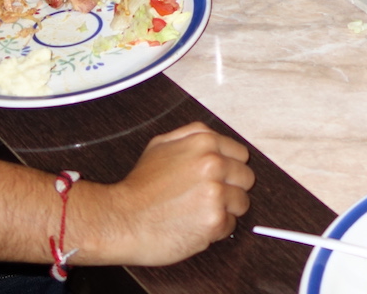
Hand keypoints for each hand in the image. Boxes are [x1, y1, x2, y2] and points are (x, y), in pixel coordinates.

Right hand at [81, 123, 253, 265]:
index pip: (241, 154)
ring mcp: (216, 193)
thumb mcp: (160, 145)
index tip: (218, 178)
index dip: (229, 168)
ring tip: (198, 212)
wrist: (120, 220)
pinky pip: (230, 226)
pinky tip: (194, 225)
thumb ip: (190, 136)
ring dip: (225, 210)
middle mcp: (213, 164)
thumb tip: (214, 139)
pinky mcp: (215, 220)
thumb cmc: (139, 188)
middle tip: (207, 197)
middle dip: (231, 188)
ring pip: (242, 203)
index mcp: (204, 142)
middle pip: (246, 178)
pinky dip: (216, 230)